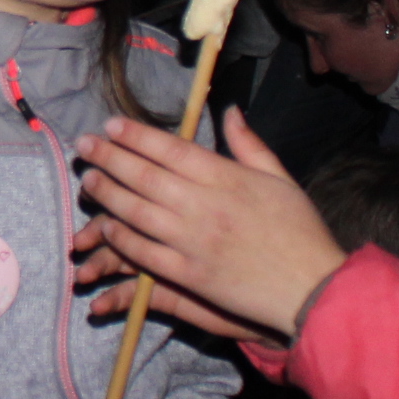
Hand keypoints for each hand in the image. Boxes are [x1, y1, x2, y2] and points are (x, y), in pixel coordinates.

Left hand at [72, 108, 347, 341]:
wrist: (313, 288)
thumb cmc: (301, 231)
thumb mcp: (281, 178)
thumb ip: (249, 144)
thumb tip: (229, 110)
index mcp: (228, 178)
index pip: (171, 149)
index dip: (136, 136)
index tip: (111, 125)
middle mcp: (206, 206)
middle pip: (145, 176)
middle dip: (110, 157)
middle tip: (85, 146)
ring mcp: (195, 243)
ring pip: (138, 212)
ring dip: (108, 194)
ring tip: (89, 180)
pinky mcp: (190, 276)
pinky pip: (145, 253)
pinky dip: (123, 238)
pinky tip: (107, 225)